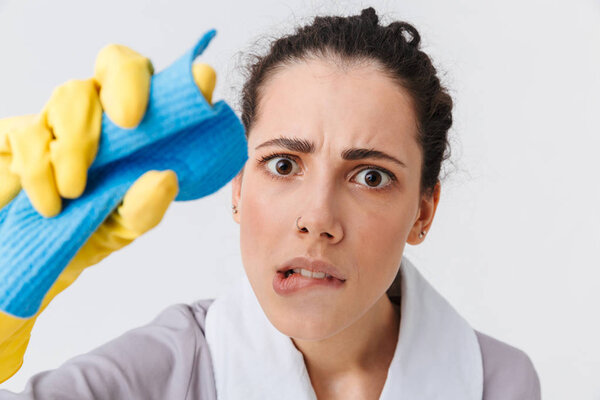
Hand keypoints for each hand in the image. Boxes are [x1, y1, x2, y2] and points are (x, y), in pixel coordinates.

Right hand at [0, 44, 216, 382]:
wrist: (29, 259)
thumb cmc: (85, 233)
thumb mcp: (121, 228)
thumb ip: (144, 208)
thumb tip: (166, 178)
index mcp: (139, 134)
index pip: (163, 90)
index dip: (184, 80)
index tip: (201, 79)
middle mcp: (102, 117)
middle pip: (117, 64)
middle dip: (127, 83)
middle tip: (130, 119)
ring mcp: (60, 120)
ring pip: (72, 94)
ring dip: (77, 142)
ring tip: (75, 191)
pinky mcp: (18, 134)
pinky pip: (29, 132)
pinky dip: (39, 170)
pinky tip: (50, 204)